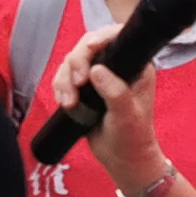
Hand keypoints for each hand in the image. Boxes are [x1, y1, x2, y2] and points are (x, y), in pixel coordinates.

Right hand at [49, 27, 161, 187]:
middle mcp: (117, 65)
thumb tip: (96, 71)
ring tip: (69, 102)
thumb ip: (115, 93)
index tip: (89, 49)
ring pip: (72, 62)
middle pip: (87, 46)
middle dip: (76, 63)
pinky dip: (60, 87)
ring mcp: (99, 76)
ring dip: (65, 79)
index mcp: (135, 66)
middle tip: (76, 85)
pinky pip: (64, 76)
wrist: (122, 158)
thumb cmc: (132, 137)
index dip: (100, 38)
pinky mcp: (84, 88)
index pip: (116, 38)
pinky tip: (64, 102)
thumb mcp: (127, 116)